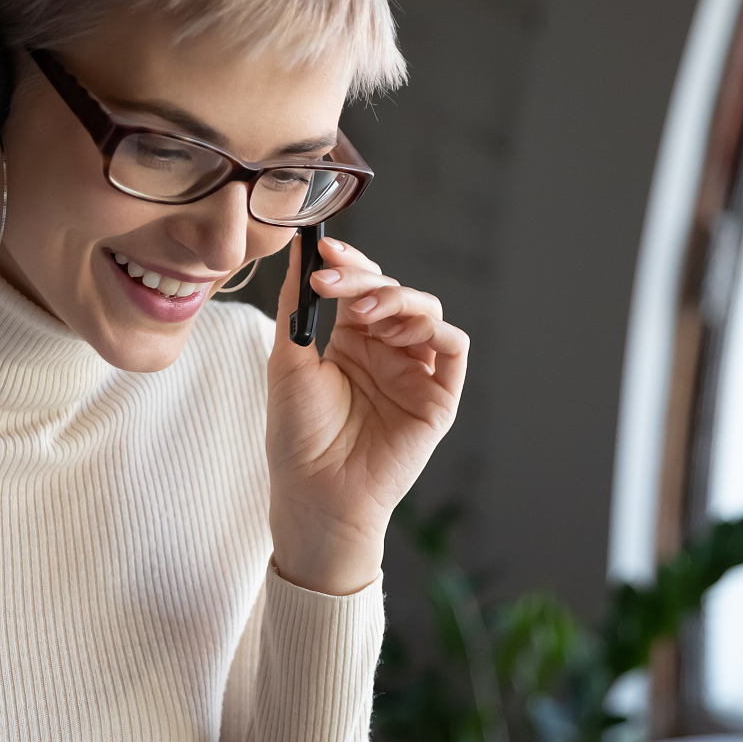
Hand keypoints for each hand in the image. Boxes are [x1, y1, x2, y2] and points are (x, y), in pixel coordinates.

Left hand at [266, 234, 467, 594]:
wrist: (315, 493)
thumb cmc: (297, 435)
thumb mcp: (288, 361)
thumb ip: (295, 304)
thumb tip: (297, 248)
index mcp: (352, 341)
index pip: (360, 287)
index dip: (348, 264)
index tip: (323, 249)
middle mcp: (387, 352)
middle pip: (393, 292)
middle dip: (365, 280)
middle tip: (335, 282)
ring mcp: (415, 372)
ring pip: (426, 311)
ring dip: (397, 299)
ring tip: (364, 313)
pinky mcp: (439, 397)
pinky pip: (454, 348)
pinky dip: (434, 330)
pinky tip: (401, 332)